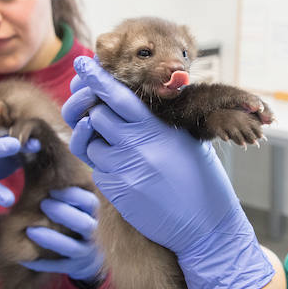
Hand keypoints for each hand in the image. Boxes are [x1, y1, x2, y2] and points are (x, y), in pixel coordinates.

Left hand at [22, 187, 103, 282]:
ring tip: (29, 231)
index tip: (51, 189)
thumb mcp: (70, 204)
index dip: (73, 195)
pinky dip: (41, 262)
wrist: (85, 257)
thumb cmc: (68, 220)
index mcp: (91, 213)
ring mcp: (84, 252)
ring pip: (73, 247)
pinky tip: (23, 257)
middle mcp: (92, 233)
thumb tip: (34, 162)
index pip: (90, 202)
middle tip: (43, 204)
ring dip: (52, 239)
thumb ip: (56, 189)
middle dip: (64, 214)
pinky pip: (58, 267)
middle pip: (85, 224)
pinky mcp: (73, 268)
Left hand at [62, 56, 273, 288]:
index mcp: (156, 130)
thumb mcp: (185, 140)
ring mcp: (123, 172)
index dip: (96, 77)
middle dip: (95, 111)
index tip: (82, 62)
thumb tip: (129, 101)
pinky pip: (98, 169)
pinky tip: (127, 169)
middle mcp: (137, 149)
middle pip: (96, 116)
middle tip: (101, 110)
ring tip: (118, 144)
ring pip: (89, 144)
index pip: (118, 96)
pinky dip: (105, 164)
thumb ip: (157, 121)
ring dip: (97, 140)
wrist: (205, 226)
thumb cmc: (200, 178)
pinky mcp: (115, 193)